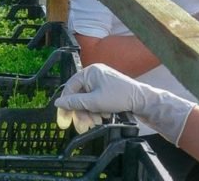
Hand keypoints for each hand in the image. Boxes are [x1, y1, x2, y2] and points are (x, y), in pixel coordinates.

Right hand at [55, 63, 195, 143]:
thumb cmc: (118, 97)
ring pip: (87, 99)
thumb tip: (58, 102)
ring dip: (89, 112)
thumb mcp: (93, 102)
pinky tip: (103, 116)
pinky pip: (96, 99)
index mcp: (90, 72)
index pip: (70, 87)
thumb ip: (74, 102)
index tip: (64, 119)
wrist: (141, 100)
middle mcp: (94, 73)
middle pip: (79, 95)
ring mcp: (101, 80)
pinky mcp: (108, 88)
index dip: (66, 104)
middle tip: (82, 125)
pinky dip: (97, 109)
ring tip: (96, 121)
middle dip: (81, 111)